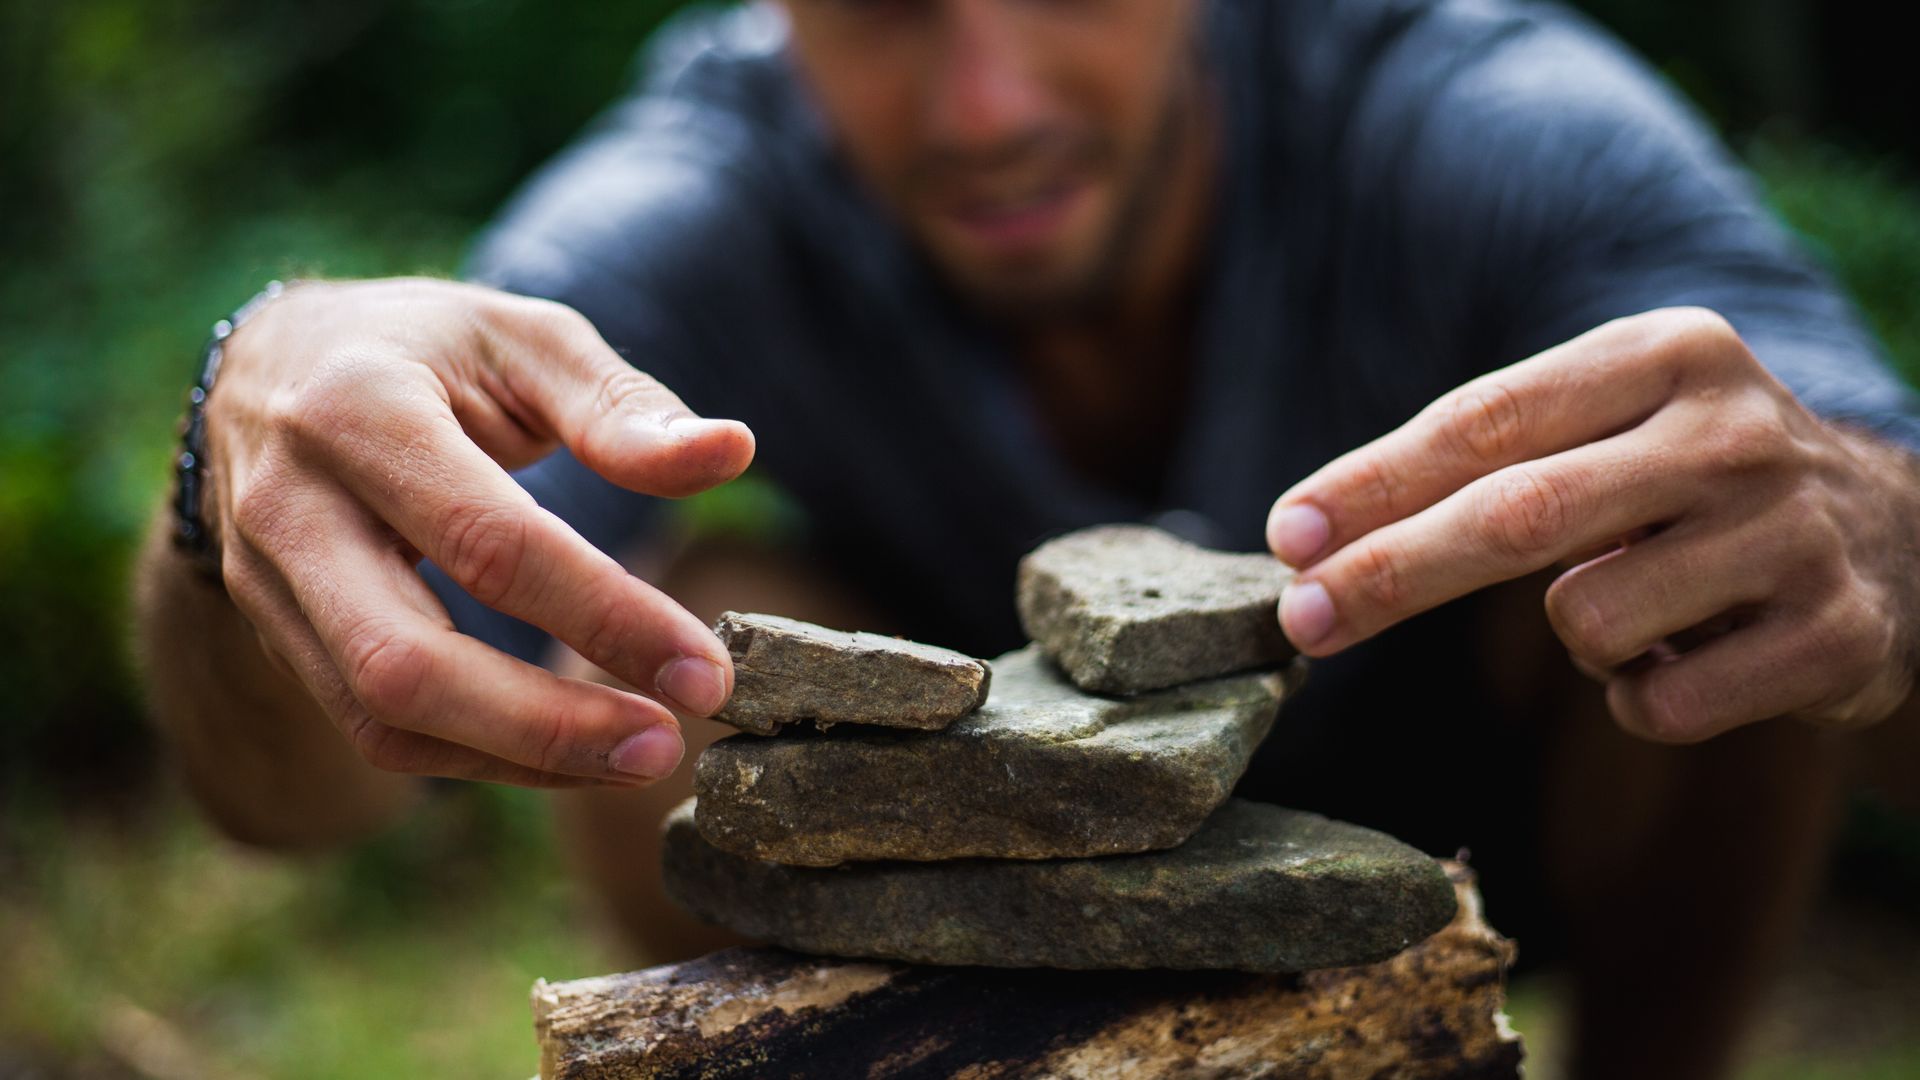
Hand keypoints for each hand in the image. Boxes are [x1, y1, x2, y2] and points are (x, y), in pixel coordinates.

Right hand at [205, 278, 755, 785]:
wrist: (269, 370)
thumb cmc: (425, 349)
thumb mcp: (526, 340)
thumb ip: (623, 404)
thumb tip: (734, 452)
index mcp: (356, 410)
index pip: (489, 542)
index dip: (605, 616)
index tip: (706, 670)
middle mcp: (292, 507)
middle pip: (406, 661)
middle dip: (547, 723)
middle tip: (666, 748)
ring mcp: (267, 582)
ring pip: (382, 716)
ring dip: (519, 758)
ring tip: (637, 760)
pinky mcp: (278, 636)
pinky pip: (374, 729)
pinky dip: (482, 757)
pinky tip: (573, 753)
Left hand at [1265, 307, 1919, 741]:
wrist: (1902, 537)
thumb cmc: (1692, 478)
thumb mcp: (1609, 423)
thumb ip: (1481, 459)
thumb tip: (1307, 534)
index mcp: (1666, 354)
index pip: (1486, 420)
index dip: (1374, 482)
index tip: (1289, 535)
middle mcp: (1734, 431)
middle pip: (1519, 515)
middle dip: (1392, 576)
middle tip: (1300, 620)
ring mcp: (1792, 532)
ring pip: (1587, 622)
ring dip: (1578, 639)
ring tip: (1642, 605)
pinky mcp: (1834, 635)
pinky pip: (1657, 705)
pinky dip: (1641, 698)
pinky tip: (1696, 655)